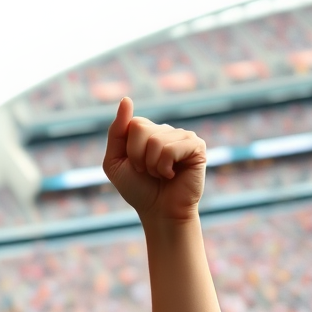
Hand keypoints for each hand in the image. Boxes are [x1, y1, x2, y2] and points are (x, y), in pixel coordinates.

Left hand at [103, 97, 206, 223]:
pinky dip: (165, 166)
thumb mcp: (115, 161)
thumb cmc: (138, 189)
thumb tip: (126, 99)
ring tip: (160, 174)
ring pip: (155, 140)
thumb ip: (116, 132)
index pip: (132, 123)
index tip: (135, 165)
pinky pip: (172, 148)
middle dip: (138, 157)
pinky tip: (173, 174)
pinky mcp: (196, 146)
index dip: (129, 149)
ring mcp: (183, 136)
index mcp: (147, 132)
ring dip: (152, 165)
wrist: (158, 212)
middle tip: (148, 172)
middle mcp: (166, 130)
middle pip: (141, 129)